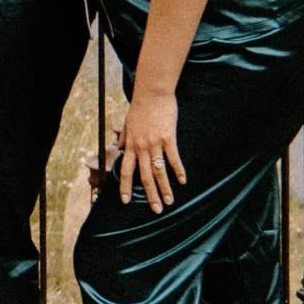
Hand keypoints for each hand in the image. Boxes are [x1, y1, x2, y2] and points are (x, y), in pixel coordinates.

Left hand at [115, 88, 186, 211]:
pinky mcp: (168, 138)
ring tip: (170, 201)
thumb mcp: (128, 124)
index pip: (125, 171)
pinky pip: (173, 158)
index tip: (126, 201)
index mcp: (130, 145)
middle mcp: (141, 147)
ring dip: (165, 188)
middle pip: (144, 176)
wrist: (152, 93)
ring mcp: (155, 143)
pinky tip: (183, 181)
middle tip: (156, 210)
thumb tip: (120, 149)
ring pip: (159, 171)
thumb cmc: (140, 108)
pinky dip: (178, 170)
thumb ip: (124, 138)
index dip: (125, 187)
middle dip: (150, 195)